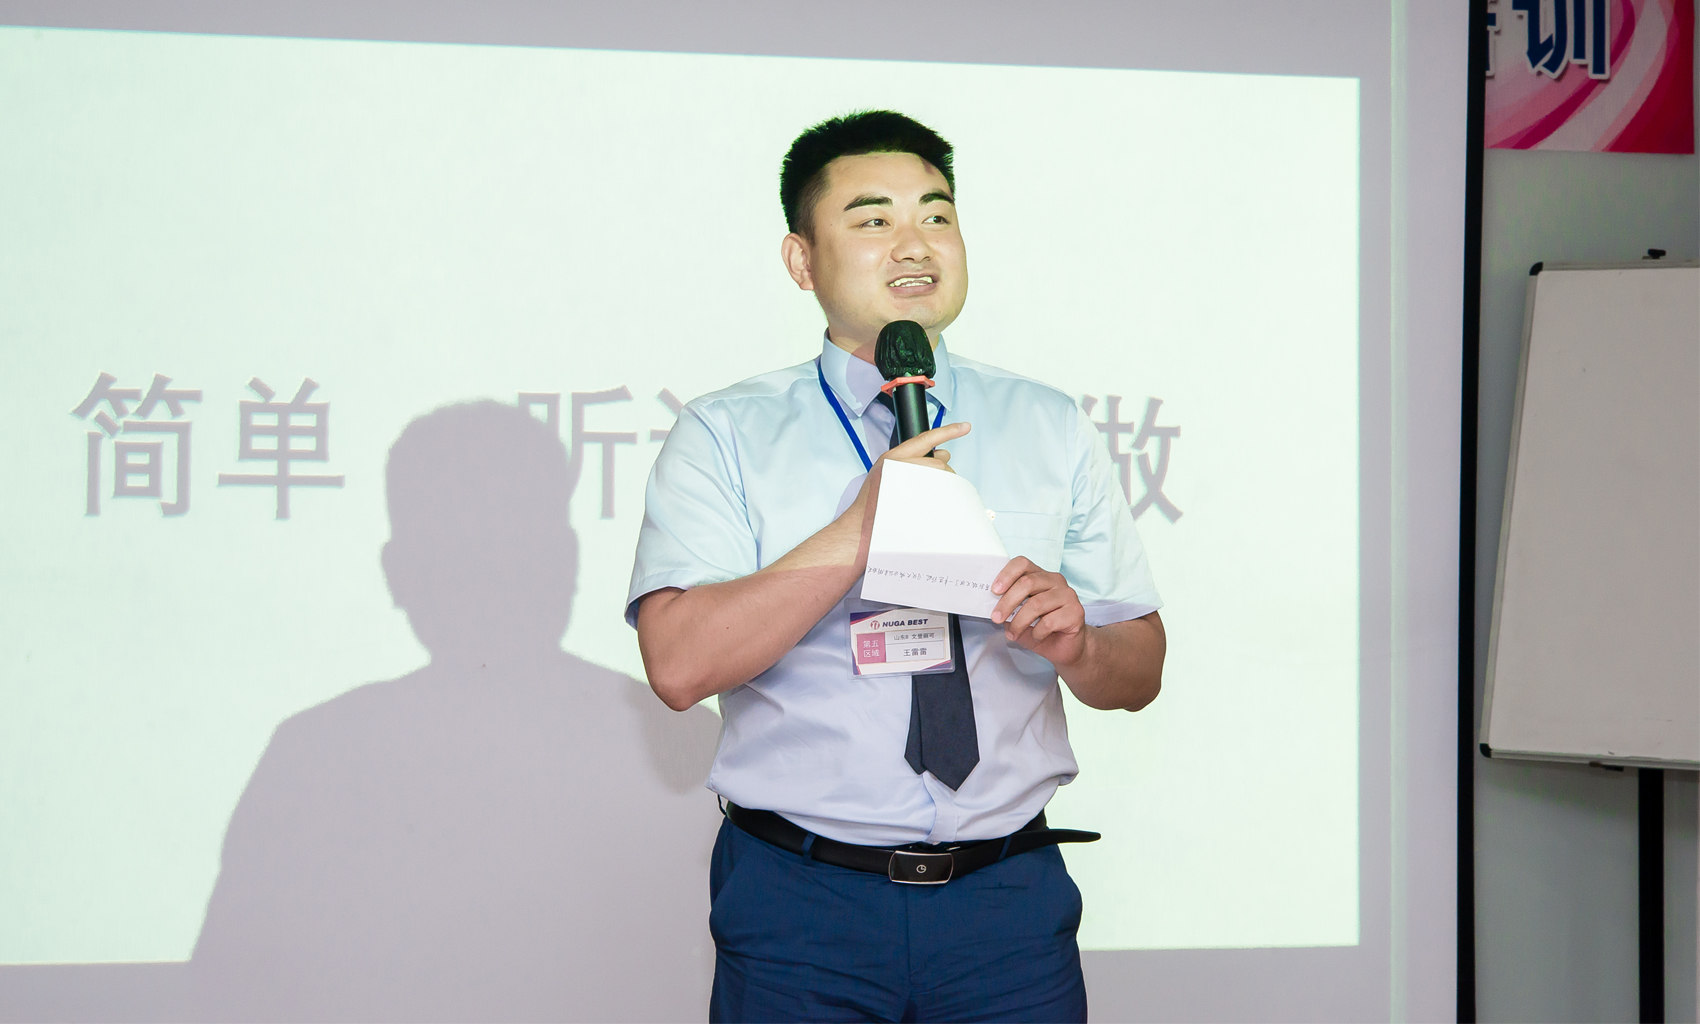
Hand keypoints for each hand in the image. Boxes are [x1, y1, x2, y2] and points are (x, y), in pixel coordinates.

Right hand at [834, 421, 970, 573]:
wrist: (862, 527)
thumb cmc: (874, 501)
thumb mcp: (885, 472)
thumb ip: (909, 461)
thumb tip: (942, 455)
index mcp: (893, 457)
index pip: (925, 439)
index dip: (948, 431)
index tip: (965, 426)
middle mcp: (901, 466)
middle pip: (939, 462)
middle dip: (943, 473)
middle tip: (933, 485)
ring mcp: (911, 484)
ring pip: (943, 476)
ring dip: (943, 485)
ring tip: (927, 497)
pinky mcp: (918, 501)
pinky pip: (942, 494)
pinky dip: (943, 497)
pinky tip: (933, 504)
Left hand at [990, 556, 1086, 666]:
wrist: (1066, 648)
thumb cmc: (1041, 629)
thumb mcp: (1019, 617)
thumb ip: (1009, 609)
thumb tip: (994, 608)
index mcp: (1040, 576)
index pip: (1022, 564)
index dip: (1006, 575)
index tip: (994, 591)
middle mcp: (1056, 581)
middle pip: (1027, 583)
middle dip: (1007, 602)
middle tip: (996, 618)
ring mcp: (1068, 595)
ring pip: (1036, 604)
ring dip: (1019, 622)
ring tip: (1013, 634)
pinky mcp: (1076, 612)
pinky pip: (1049, 621)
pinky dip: (1037, 632)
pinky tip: (1037, 637)